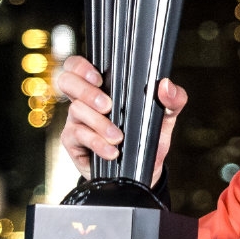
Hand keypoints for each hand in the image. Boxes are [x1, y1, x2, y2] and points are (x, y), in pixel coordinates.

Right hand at [57, 56, 186, 183]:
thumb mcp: (165, 117)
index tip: (99, 78)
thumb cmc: (147, 137)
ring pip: (76, 110)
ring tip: (118, 137)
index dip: (81, 67)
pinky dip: (97, 143)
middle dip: (86, 91)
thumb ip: (173, 99)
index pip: (78, 66)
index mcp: (104, 87)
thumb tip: (165, 86)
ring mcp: (77, 120)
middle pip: (67, 82)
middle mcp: (85, 100)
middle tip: (107, 105)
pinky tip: (112, 151)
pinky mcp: (73, 142)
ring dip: (99, 123)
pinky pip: (78, 136)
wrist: (142, 172)